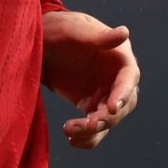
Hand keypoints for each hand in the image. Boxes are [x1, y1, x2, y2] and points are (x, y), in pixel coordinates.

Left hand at [42, 9, 139, 149]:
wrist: (38, 42)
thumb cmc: (58, 29)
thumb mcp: (76, 30)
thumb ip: (99, 37)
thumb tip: (125, 32)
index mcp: (118, 54)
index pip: (129, 76)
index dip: (124, 93)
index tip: (112, 107)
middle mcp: (115, 75)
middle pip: (124, 103)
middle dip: (108, 117)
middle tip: (89, 124)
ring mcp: (103, 91)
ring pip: (109, 119)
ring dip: (94, 130)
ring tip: (71, 131)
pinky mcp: (90, 104)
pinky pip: (94, 126)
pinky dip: (87, 136)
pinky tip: (72, 139)